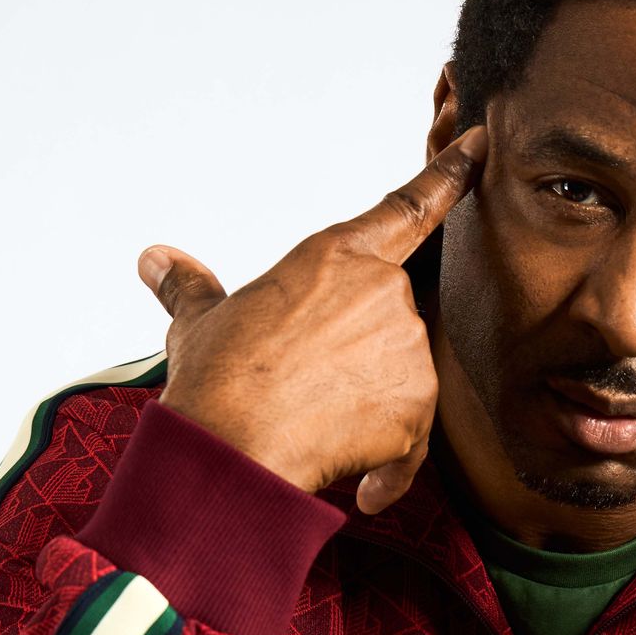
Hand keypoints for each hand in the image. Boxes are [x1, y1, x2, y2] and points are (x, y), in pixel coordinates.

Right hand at [136, 126, 487, 514]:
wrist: (231, 448)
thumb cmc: (214, 383)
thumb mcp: (198, 324)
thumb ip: (191, 288)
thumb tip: (156, 259)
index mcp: (335, 255)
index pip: (406, 207)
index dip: (448, 174)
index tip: (479, 144)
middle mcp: (383, 292)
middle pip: (391, 323)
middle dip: (358, 358)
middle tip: (305, 391)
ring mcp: (407, 348)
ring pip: (402, 382)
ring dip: (370, 410)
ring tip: (314, 429)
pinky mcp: (419, 407)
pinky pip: (414, 444)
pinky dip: (388, 470)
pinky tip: (360, 490)